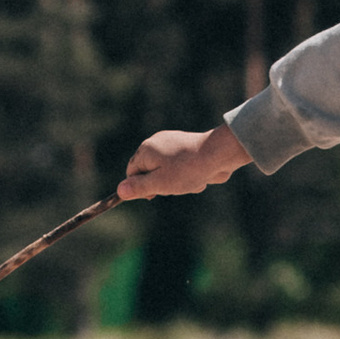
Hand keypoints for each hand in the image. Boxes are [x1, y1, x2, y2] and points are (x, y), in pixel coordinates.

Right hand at [119, 121, 244, 199]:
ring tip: (191, 181)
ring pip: (167, 172)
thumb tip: (120, 191)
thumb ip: (139, 187)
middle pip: (150, 172)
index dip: (139, 186)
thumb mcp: (160, 183)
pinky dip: (187, 176)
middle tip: (176, 187)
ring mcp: (173, 144)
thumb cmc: (187, 170)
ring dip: (178, 183)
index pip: (132, 172)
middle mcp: (157, 143)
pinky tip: (199, 177)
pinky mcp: (187, 149)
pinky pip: (181, 168)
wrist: (219, 155)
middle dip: (162, 184)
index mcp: (146, 149)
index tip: (152, 196)